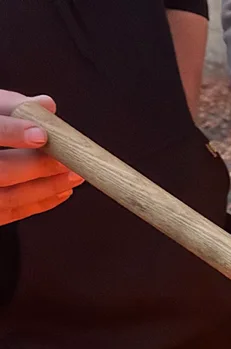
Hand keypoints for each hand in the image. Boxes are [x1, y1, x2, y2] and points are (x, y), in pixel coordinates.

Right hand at [0, 90, 81, 225]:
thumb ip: (11, 106)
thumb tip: (46, 105)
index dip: (11, 132)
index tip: (41, 133)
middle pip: (0, 171)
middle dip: (37, 166)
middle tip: (68, 159)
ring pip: (8, 196)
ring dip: (46, 187)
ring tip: (73, 175)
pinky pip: (12, 212)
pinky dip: (40, 202)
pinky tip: (62, 190)